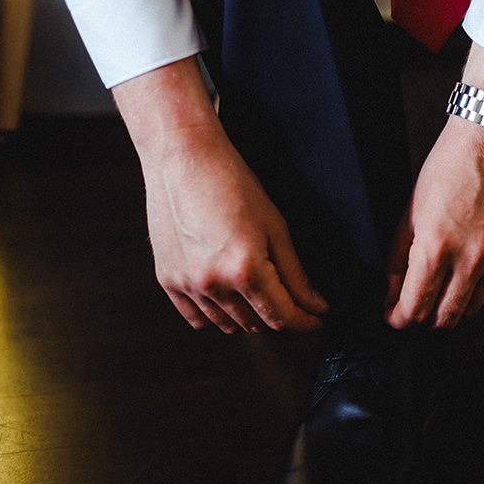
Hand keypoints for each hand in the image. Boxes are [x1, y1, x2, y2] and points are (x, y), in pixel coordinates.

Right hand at [112, 57, 327, 333]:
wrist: (185, 159)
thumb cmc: (232, 184)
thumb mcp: (276, 229)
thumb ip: (296, 275)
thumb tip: (314, 305)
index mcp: (245, 270)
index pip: (282, 316)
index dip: (304, 322)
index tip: (315, 321)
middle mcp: (214, 283)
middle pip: (256, 324)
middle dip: (279, 317)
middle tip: (292, 302)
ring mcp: (187, 284)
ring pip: (228, 325)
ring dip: (250, 318)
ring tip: (260, 296)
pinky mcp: (168, 280)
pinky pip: (197, 319)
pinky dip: (217, 316)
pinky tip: (230, 300)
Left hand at [384, 117, 483, 328]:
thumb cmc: (452, 167)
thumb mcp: (412, 209)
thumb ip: (399, 257)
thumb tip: (391, 291)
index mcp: (436, 247)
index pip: (415, 307)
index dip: (399, 319)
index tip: (395, 317)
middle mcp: (470, 259)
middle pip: (445, 318)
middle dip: (425, 320)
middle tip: (417, 309)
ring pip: (472, 309)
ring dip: (454, 304)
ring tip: (445, 285)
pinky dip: (481, 290)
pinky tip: (471, 272)